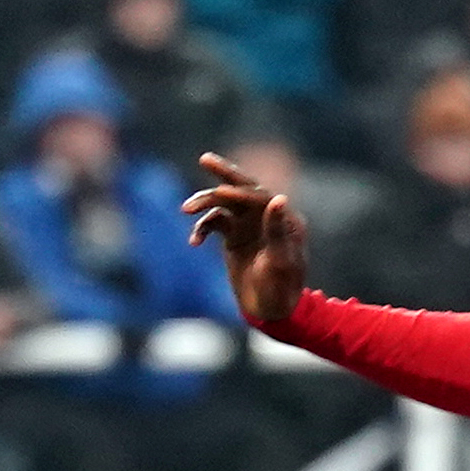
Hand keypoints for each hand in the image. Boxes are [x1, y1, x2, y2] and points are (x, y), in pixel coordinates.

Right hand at [183, 153, 308, 323]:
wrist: (271, 312)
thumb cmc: (282, 288)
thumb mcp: (281, 261)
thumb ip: (277, 231)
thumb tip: (277, 198)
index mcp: (284, 219)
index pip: (260, 195)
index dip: (239, 188)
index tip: (219, 187)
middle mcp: (266, 218)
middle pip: (243, 190)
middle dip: (224, 174)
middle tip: (205, 159)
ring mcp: (249, 226)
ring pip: (224, 206)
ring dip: (205, 205)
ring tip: (185, 209)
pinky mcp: (234, 238)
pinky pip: (215, 224)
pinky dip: (202, 229)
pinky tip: (194, 242)